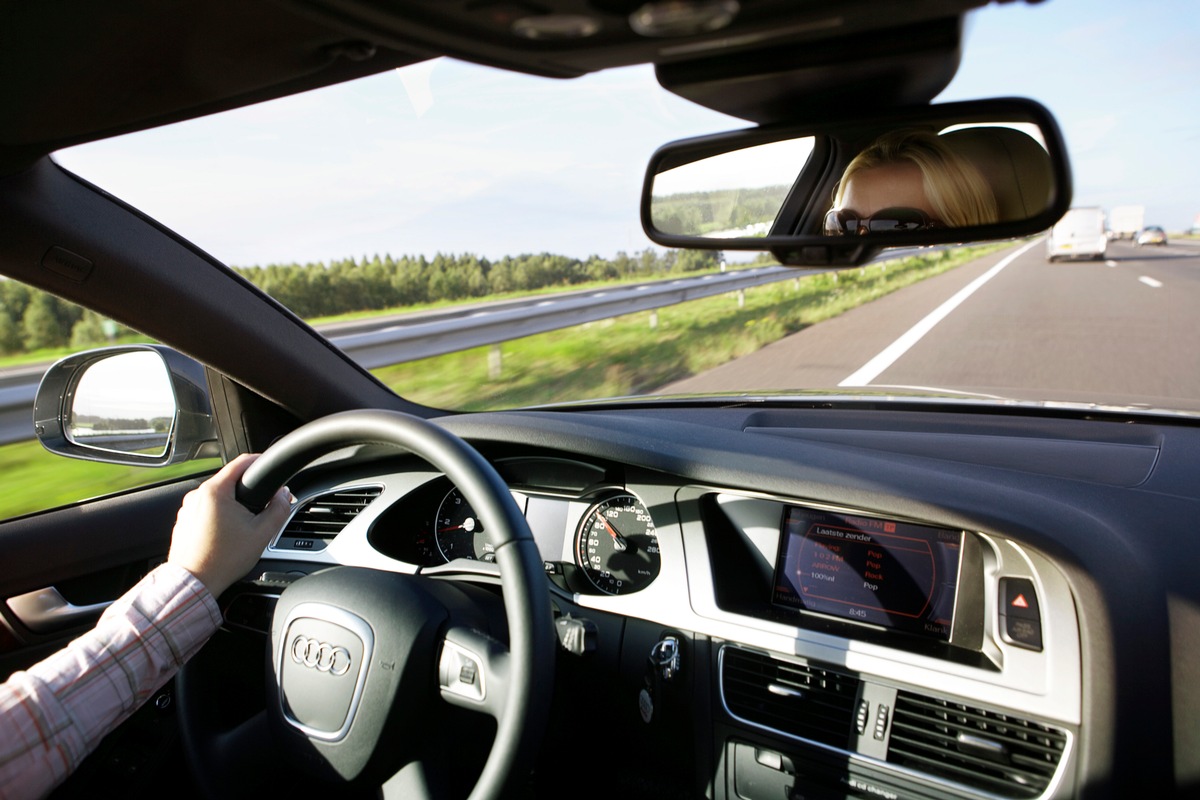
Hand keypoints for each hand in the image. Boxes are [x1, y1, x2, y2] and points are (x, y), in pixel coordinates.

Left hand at [168, 454, 292, 596]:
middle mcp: (197, 496)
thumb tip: (284, 496)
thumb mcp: (262, 533)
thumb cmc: (223, 560)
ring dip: (233, 506)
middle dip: (248, 491)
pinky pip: (206, 511)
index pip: (242, 462)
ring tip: (244, 527)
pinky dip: (219, 517)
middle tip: (263, 506)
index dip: (260, 461)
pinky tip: (227, 536)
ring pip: (218, 498)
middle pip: (230, 481)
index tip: (270, 467)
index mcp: (215, 491)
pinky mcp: (184, 522)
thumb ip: (279, 509)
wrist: (194, 583)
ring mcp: (187, 509)